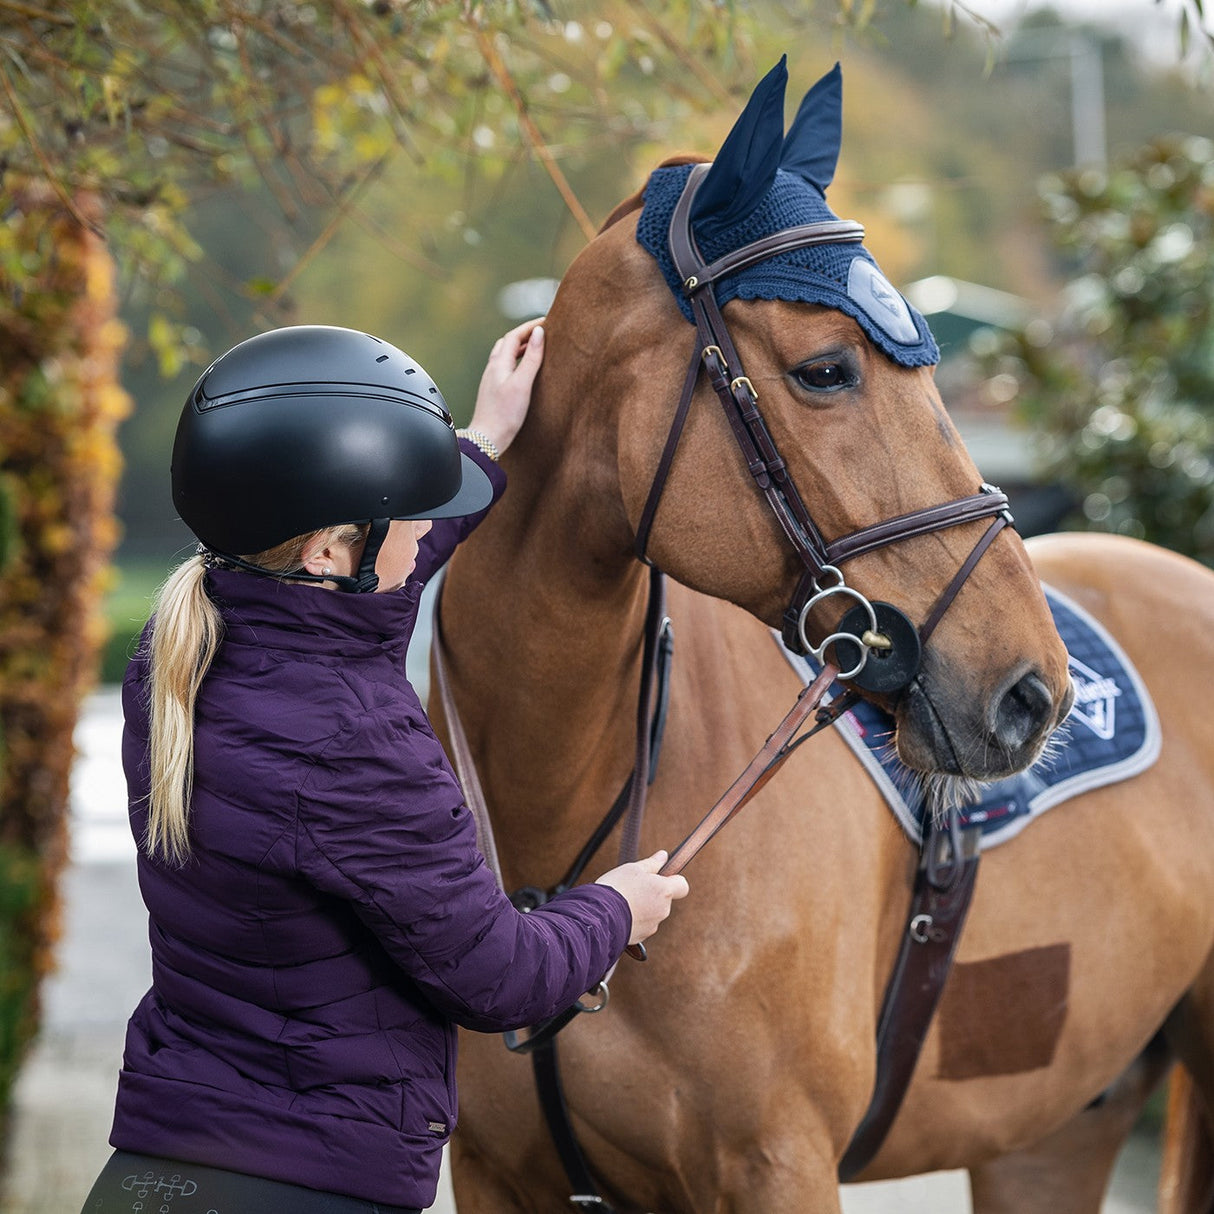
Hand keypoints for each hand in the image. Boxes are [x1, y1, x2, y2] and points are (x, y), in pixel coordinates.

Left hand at [466, 317, 544, 456]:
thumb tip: (539, 333)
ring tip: (534, 348)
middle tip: (541, 332)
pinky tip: (523, 371)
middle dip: (524, 334)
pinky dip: (516, 361)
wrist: (487, 439)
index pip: (514, 336)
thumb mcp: (522, 384)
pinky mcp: (493, 391)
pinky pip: (505, 367)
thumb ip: (531, 358)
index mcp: (499, 364)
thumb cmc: (505, 415)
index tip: (546, 322)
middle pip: (507, 343)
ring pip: (505, 355)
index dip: (529, 327)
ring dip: (519, 347)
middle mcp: (492, 369)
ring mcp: (491, 380)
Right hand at [595, 850, 688, 946]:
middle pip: (664, 899)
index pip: (683, 886)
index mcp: (664, 891)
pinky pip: (642, 925)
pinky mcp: (642, 937)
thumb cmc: (617, 888)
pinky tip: (619, 913)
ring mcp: (653, 925)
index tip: (661, 877)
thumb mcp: (633, 869)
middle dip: (652, 893)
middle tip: (633, 887)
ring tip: (623, 901)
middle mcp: (663, 910)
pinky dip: (634, 919)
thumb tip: (664, 856)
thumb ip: (652, 863)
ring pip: (652, 912)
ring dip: (642, 907)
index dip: (674, 880)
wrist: (599, 917)